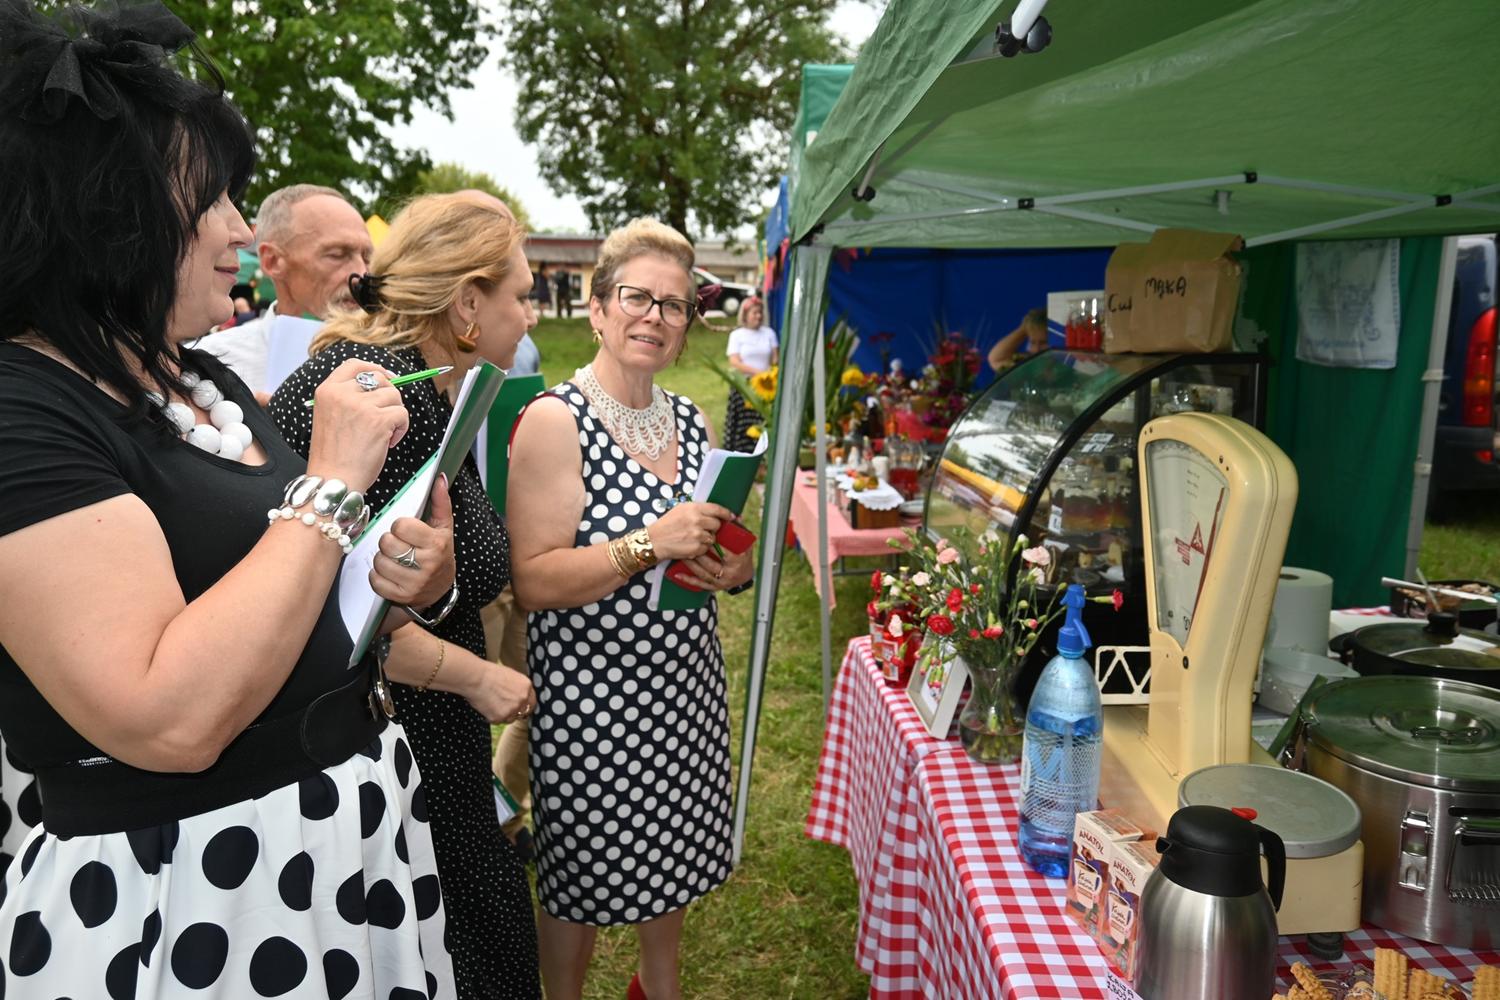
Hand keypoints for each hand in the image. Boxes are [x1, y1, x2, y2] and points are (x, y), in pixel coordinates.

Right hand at [305, 360, 408, 492]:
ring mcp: (361, 405)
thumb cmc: (334, 457)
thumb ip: (348, 398)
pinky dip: (401, 428)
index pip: (354, 364)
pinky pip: (403, 413)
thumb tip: (382, 383)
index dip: (374, 367)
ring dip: (395, 415)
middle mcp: (342, 394)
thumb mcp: (330, 417)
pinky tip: (388, 442)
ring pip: (394, 396)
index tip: (387, 376)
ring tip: (383, 435)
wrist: (334, 481)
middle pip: (379, 378)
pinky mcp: (379, 419)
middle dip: (389, 396)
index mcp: (327, 391)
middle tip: (385, 417)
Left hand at [371, 474, 455, 608]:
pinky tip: (390, 574)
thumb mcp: (443, 527)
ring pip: (379, 561)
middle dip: (389, 542)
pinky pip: (375, 580)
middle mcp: (427, 564)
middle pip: (387, 543)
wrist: (439, 589)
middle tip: (399, 546)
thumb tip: (440, 478)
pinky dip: (378, 576)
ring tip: (395, 560)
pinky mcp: (401, 596)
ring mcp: (414, 583)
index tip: (407, 532)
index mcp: (436, 543)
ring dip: (382, 559)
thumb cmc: (438, 552)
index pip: (401, 526)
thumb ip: (440, 501)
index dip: (400, 526)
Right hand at [462, 655, 535, 724]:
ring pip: (511, 718)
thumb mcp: (511, 676)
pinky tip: (486, 706)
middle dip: (515, 712)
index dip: (525, 705)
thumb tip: (521, 696)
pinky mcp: (500, 717)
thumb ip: (519, 688)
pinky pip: (498, 721)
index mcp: (526, 686)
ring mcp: (512, 709)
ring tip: (492, 703)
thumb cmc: (489, 674)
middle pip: (523, 712)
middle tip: (504, 707)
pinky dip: (492, 717)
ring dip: (504, 715)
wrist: (475, 678)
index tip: (519, 707)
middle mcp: (522, 699)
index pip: (532, 702)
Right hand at [645, 501, 732, 560]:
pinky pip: (706, 548)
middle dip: (713, 528)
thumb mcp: (680, 509)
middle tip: (705, 529)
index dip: (726, 513)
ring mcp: (697, 535)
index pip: (717, 509)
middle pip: (717, 524)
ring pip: (712, 537)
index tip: (731, 516)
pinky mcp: (696, 548)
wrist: (654, 540)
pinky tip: (690, 545)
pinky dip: (701, 548)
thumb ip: (697, 509)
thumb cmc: (667, 524)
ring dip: (706, 539)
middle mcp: (697, 520)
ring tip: (693, 538)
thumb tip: (715, 511)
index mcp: (693, 508)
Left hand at [679, 537, 753, 591]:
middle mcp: (729, 572)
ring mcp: (721, 581)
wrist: (745, 578)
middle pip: (711, 563)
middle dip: (699, 553)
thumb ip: (741, 531)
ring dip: (691, 564)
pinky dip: (688, 579)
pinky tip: (678, 574)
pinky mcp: (714, 587)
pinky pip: (699, 584)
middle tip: (688, 544)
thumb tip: (736, 516)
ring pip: (703, 573)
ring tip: (681, 554)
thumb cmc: (744, 558)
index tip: (703, 537)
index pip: (724, 553)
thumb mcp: (746, 545)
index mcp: (737, 561)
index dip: (713, 545)